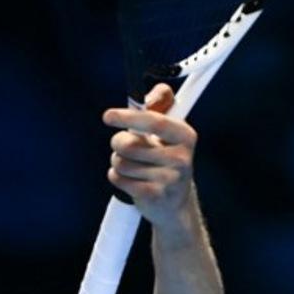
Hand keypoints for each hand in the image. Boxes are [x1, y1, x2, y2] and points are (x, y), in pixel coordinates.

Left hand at [103, 84, 198, 231]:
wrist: (174, 203)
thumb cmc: (165, 159)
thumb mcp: (166, 132)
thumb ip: (160, 107)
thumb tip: (160, 90)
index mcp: (185, 136)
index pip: (155, 121)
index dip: (130, 117)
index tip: (108, 116)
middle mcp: (182, 157)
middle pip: (129, 144)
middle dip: (117, 143)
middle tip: (123, 146)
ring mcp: (170, 179)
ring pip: (121, 162)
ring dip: (118, 162)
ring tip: (132, 166)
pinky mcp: (155, 196)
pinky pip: (119, 179)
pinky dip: (117, 177)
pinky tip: (130, 180)